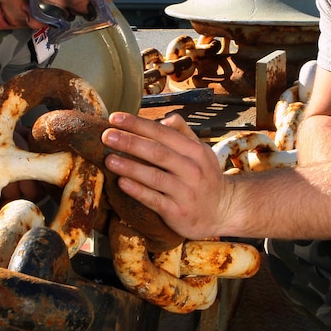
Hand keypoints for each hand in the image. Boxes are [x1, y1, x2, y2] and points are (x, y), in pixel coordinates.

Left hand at [101, 111, 231, 239]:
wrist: (224, 210)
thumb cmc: (205, 177)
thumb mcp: (201, 151)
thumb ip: (182, 133)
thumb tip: (162, 119)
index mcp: (195, 151)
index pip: (163, 133)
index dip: (138, 124)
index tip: (115, 118)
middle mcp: (192, 170)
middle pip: (157, 152)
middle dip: (130, 142)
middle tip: (106, 136)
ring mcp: (185, 192)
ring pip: (154, 176)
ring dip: (130, 167)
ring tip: (109, 159)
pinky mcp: (177, 212)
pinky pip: (154, 200)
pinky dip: (137, 191)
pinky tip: (121, 183)